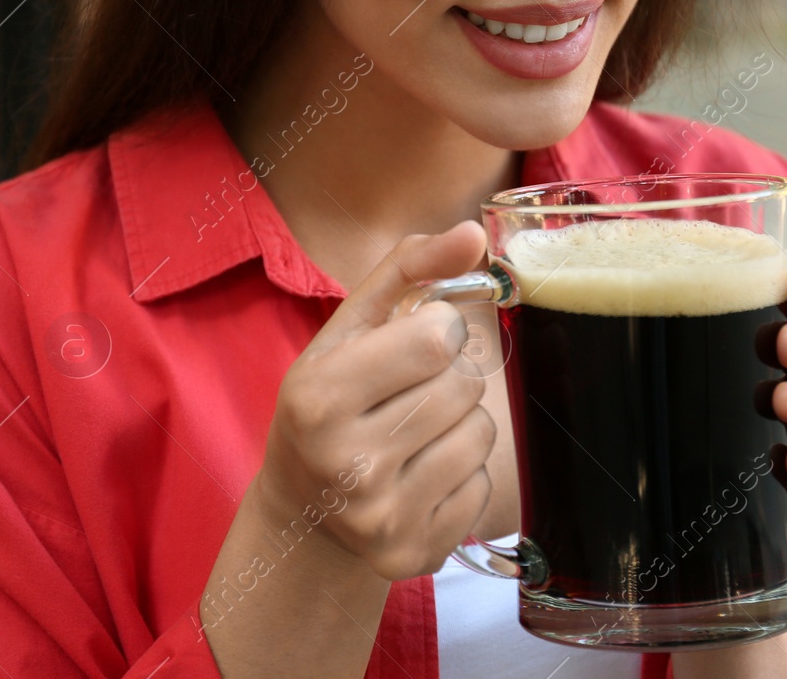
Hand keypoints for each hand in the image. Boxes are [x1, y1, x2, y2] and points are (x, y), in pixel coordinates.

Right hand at [254, 221, 495, 581]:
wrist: (304, 512)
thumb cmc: (328, 402)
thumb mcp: (348, 329)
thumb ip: (408, 269)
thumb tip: (474, 233)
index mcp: (318, 396)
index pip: (436, 339)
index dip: (437, 330)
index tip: (414, 342)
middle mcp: (346, 463)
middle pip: (464, 388)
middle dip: (450, 377)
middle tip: (412, 390)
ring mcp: (381, 516)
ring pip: (482, 435)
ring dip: (462, 422)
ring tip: (420, 429)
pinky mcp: (414, 553)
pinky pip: (482, 486)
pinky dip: (463, 472)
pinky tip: (422, 472)